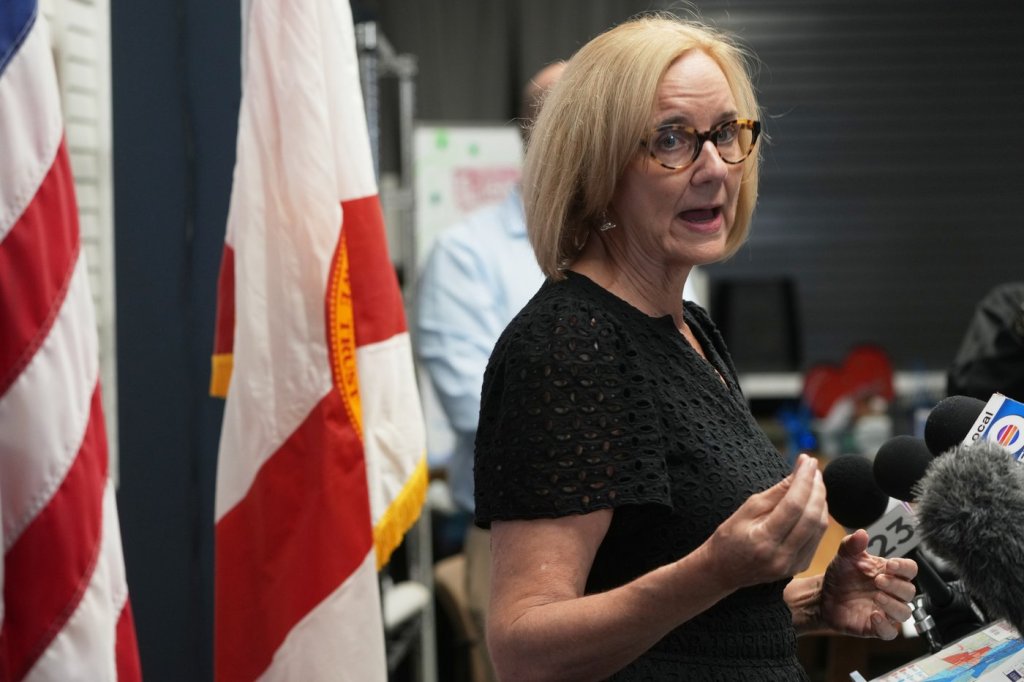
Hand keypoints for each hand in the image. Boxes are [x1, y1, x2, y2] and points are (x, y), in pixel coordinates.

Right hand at [704, 454, 829, 590]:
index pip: (793, 505)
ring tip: (814, 481)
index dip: (804, 480)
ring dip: (820, 500)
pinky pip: (816, 537)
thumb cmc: (729, 537)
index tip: (808, 460)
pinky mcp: (800, 566)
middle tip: (813, 468)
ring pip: (819, 527)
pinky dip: (818, 515)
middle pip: (812, 517)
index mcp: (764, 540)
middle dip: (817, 488)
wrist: (723, 571)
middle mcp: (782, 556)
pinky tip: (812, 502)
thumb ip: (776, 492)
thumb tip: (799, 472)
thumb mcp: (746, 509)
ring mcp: (793, 564)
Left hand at [819, 529, 917, 639]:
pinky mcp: (876, 628)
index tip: (890, 565)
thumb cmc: (841, 576)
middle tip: (878, 580)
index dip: (904, 567)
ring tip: (877, 596)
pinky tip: (874, 616)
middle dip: (896, 586)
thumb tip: (862, 533)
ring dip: (893, 605)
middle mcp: (892, 593)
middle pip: (910, 591)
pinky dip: (885, 626)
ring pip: (905, 612)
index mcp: (889, 573)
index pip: (910, 569)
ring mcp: (886, 611)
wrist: (823, 596)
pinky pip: (890, 632)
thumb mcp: (844, 557)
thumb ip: (852, 545)